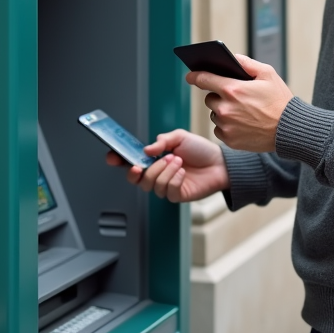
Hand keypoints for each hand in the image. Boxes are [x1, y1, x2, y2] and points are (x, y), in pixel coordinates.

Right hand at [105, 129, 228, 202]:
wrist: (220, 163)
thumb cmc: (200, 150)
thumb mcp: (180, 137)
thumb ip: (162, 140)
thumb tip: (146, 150)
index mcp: (154, 159)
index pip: (130, 162)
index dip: (118, 160)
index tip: (113, 157)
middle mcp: (157, 173)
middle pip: (136, 179)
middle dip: (146, 168)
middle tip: (161, 158)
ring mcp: (165, 186)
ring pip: (152, 184)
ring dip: (165, 170)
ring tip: (178, 161)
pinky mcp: (176, 195)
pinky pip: (167, 191)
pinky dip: (174, 179)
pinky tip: (183, 172)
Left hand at [188, 55, 292, 152]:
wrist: (289, 130)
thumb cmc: (280, 101)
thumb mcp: (267, 74)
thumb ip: (246, 63)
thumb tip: (231, 58)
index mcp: (232, 89)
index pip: (203, 79)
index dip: (195, 76)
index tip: (190, 75)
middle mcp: (225, 108)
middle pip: (209, 98)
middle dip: (218, 95)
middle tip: (234, 97)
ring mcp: (226, 126)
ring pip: (215, 114)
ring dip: (223, 111)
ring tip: (242, 111)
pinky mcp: (230, 140)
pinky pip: (220, 129)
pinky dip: (227, 126)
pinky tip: (242, 123)